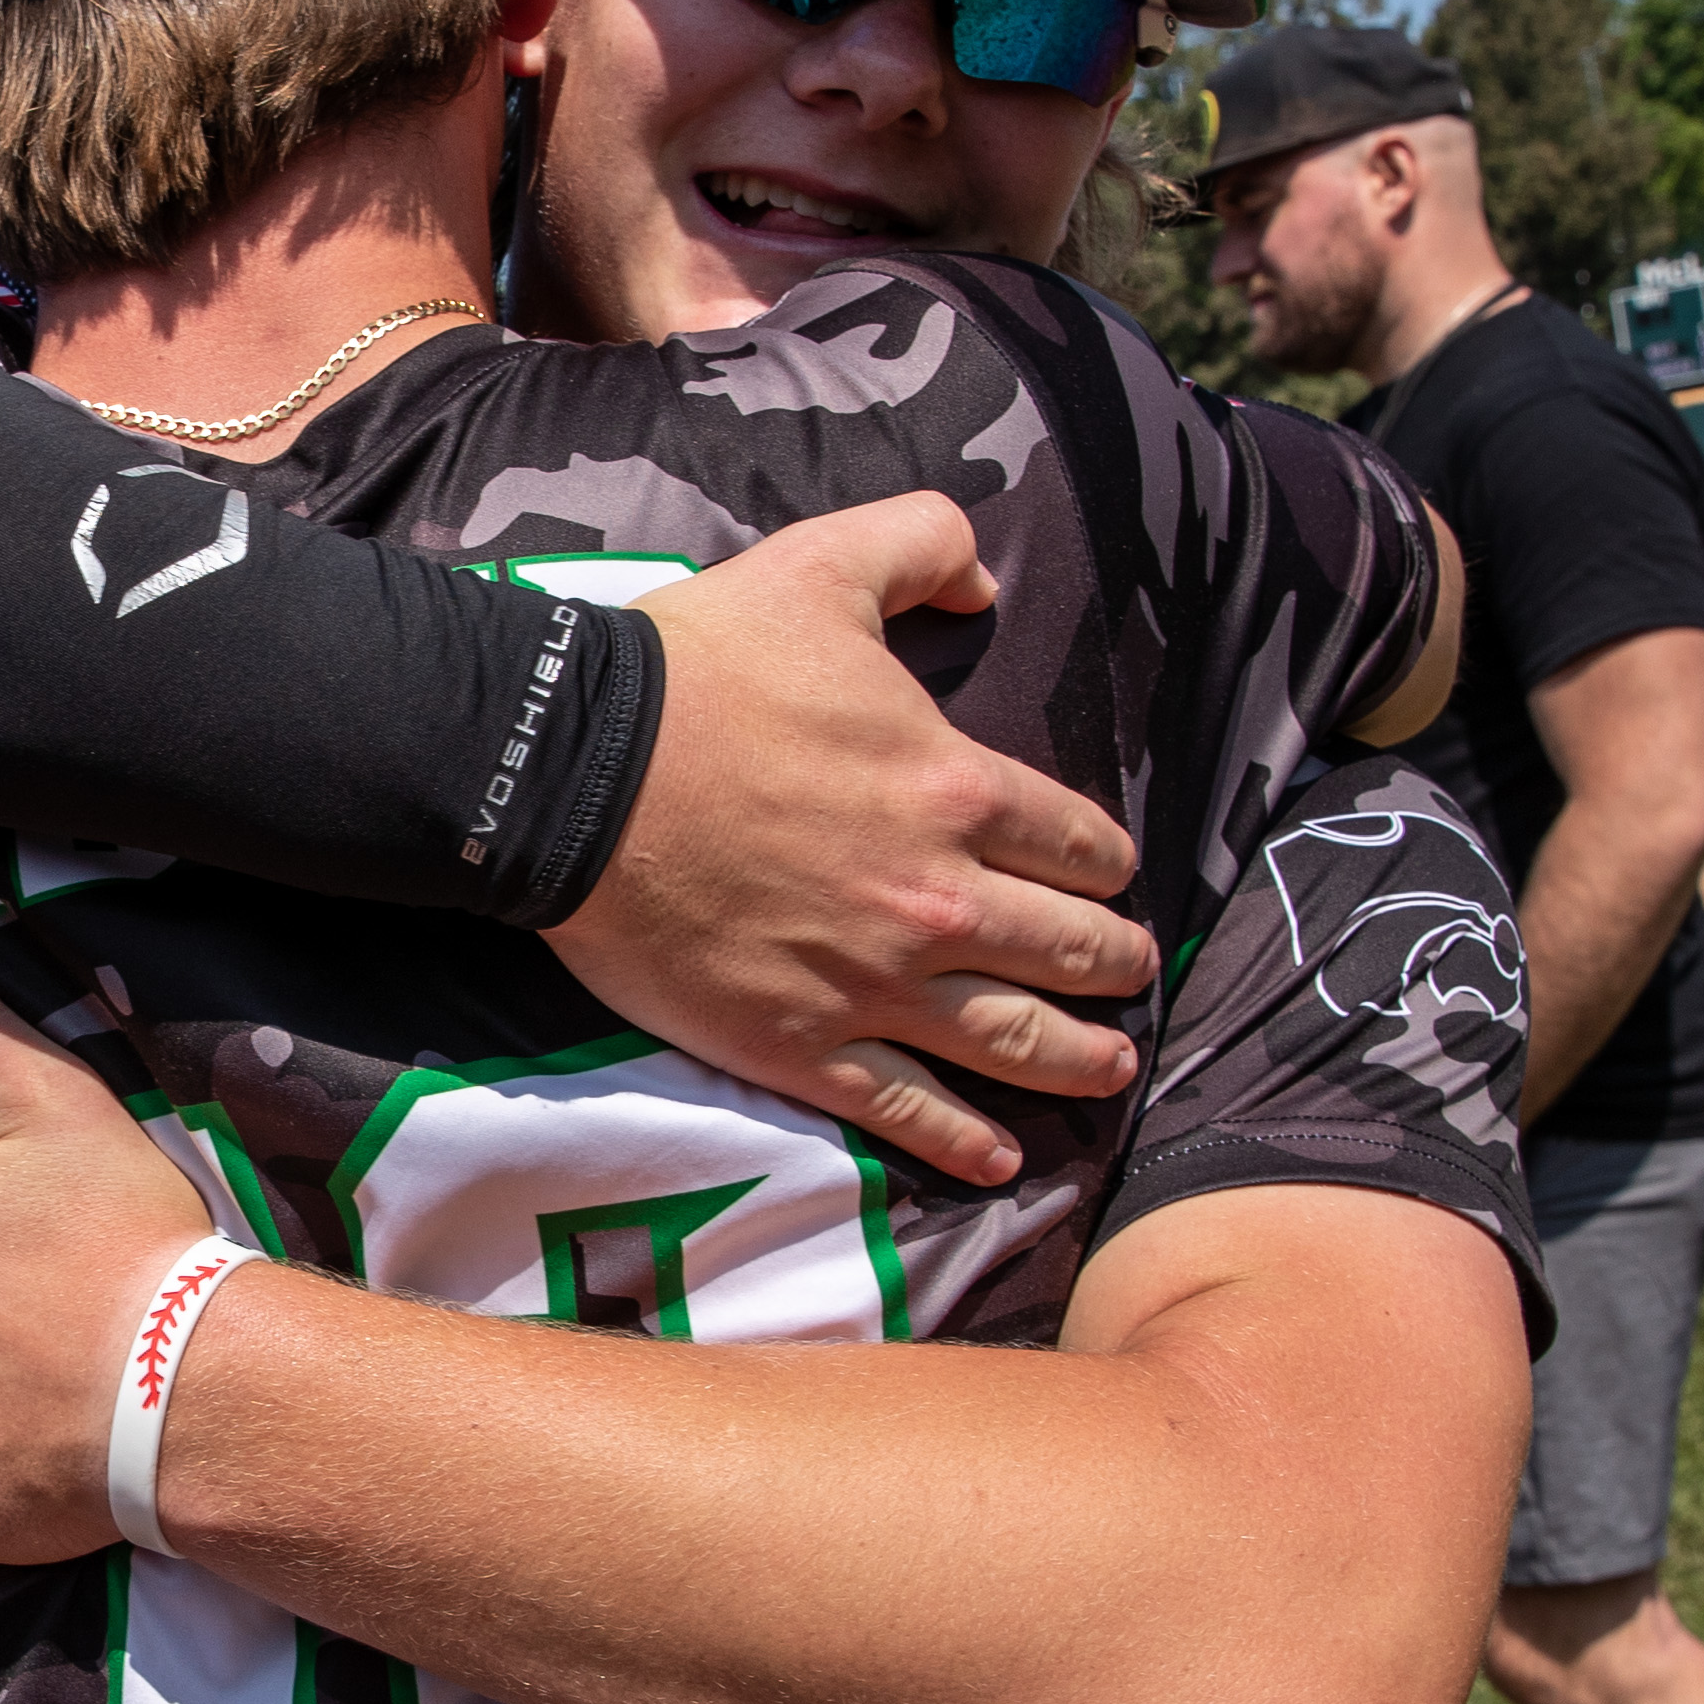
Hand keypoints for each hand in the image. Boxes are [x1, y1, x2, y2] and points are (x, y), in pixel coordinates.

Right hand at [553, 495, 1149, 1183]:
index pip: (1077, 841)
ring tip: (1111, 1067)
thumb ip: (923, 546)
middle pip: (1067, 950)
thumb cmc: (698, 672)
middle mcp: (937, 901)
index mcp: (955, 791)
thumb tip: (985, 580)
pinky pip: (906, 1110)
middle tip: (1129, 973)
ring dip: (1077, 1057)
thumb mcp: (822, 566)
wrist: (574, 776)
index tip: (1109, 873)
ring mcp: (872, 985)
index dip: (1104, 861)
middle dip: (1112, 963)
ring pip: (1012, 1041)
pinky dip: (964, 1141)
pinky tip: (1002, 1158)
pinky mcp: (799, 1046)